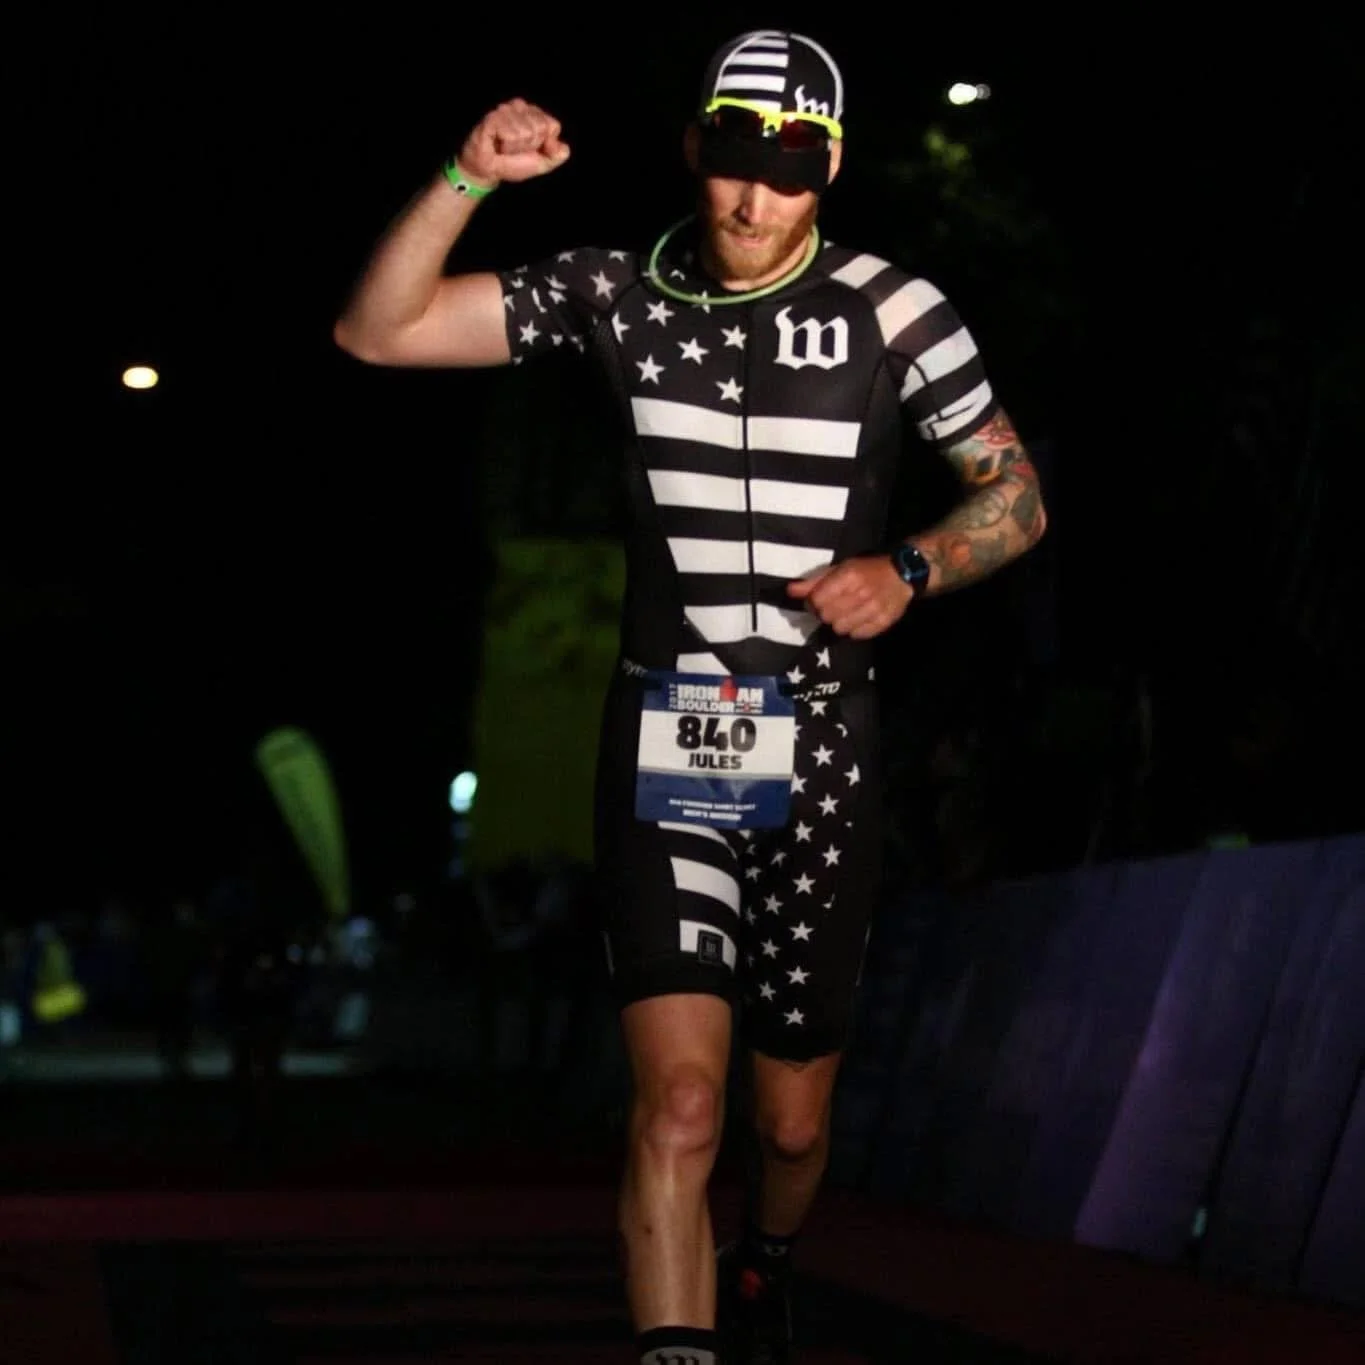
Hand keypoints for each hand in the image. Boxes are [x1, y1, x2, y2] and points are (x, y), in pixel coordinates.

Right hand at [457, 99, 570, 186]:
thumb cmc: (512, 163)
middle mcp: (520, 107)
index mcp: (534, 114)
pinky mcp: (493, 117)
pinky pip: (510, 134)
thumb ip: (556, 155)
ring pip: (525, 132)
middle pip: (540, 128)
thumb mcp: (541, 163)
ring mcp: (506, 110)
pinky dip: (505, 145)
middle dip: (529, 146)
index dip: (544, 144)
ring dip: (514, 148)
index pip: (552, 126)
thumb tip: (563, 148)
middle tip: (514, 149)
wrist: (488, 171)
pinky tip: (496, 143)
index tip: (530, 149)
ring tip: (504, 147)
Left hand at [786, 556, 912, 639]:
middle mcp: (861, 594)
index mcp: (848, 577)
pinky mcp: (882, 623)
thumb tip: (790, 591)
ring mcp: (873, 610)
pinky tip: (859, 619)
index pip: (817, 601)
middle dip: (825, 613)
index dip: (813, 602)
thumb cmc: (866, 570)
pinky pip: (857, 636)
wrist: (903, 574)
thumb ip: (814, 582)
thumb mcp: (840, 569)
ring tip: (846, 613)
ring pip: (840, 629)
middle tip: (833, 606)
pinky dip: (854, 630)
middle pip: (826, 616)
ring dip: (839, 623)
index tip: (818, 600)